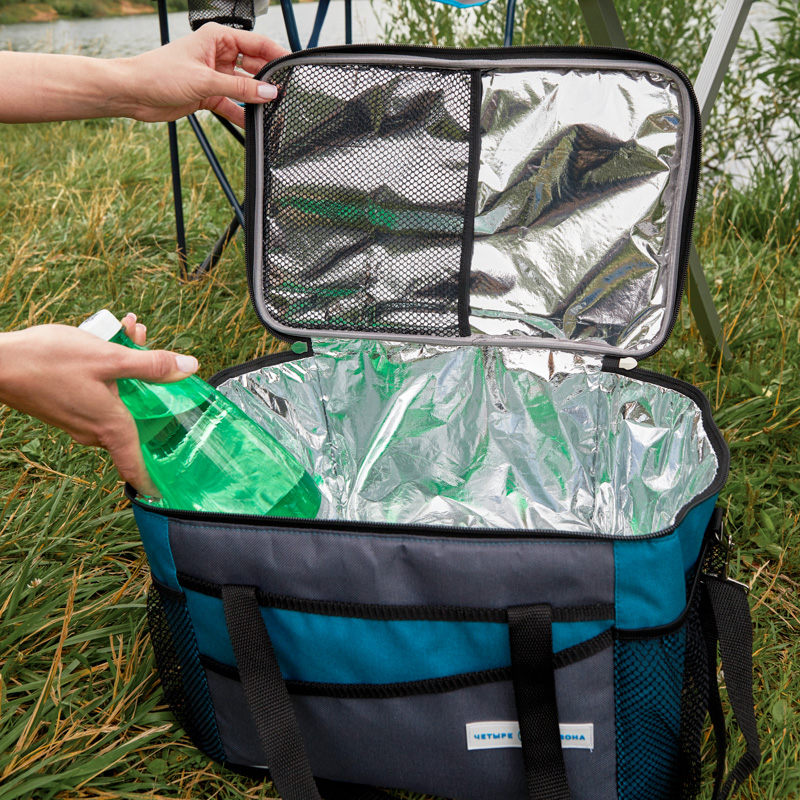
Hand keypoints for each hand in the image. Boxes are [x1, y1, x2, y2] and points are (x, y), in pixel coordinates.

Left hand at [0, 26, 287, 126]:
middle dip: (268, 81)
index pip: (257, 44)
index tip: (293, 69)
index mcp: (218, 39)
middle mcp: (218, 55)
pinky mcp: (209, 95)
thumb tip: (269, 93)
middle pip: (254, 67)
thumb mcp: (206, 81)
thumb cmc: (159, 74)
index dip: (276, 55)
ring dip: (256, 101)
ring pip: (245, 89)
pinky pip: (233, 105)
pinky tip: (254, 125)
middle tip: (285, 96)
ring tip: (273, 112)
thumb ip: (240, 90)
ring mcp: (214, 76)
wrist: (134, 93)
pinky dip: (242, 115)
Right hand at [0, 314, 198, 493]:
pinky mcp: (65, 408)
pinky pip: (97, 394)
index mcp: (110, 426)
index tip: (163, 493)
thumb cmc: (49, 360)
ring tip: (130, 330)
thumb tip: (190, 368)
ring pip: (117, 399)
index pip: (135, 465)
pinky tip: (107, 339)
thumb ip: (152, 365)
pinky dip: (107, 370)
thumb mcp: (109, 357)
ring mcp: (77, 421)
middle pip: (135, 415)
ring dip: (129, 367)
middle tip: (153, 350)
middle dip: (151, 382)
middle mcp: (94, 430)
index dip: (150, 481)